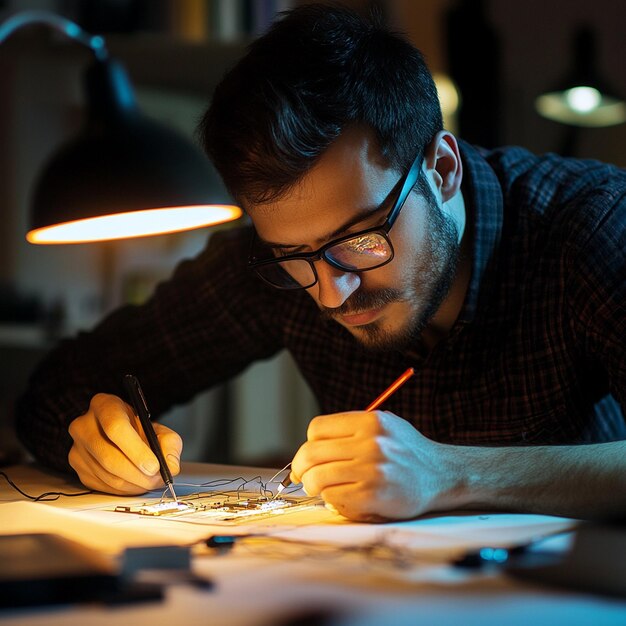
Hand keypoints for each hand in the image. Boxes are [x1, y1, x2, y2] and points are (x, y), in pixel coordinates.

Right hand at [68, 393, 181, 494]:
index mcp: (104, 405)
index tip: (154, 466)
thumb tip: (171, 466)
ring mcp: (77, 448)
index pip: (115, 428)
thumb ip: (169, 443)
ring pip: (107, 475)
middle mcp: (84, 425)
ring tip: (151, 481)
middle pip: (109, 456)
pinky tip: (137, 483)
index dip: (136, 450)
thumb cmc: (138, 429)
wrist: (118, 435)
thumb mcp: (158, 428)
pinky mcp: (77, 468)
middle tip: (157, 479)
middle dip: (137, 473)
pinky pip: (103, 486)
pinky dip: (125, 489)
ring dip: (134, 484)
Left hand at [290, 410, 458, 521]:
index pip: (317, 428)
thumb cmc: (407, 451)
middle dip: (300, 468)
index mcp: (370, 421)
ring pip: (318, 477)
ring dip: (313, 486)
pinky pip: (333, 497)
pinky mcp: (374, 495)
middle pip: (311, 453)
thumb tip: (309, 448)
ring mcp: (372, 469)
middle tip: (302, 477)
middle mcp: (370, 442)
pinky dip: (331, 500)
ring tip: (320, 489)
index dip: (308, 443)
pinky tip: (341, 498)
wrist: (442, 475)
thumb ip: (350, 430)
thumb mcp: (384, 425)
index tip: (310, 456)